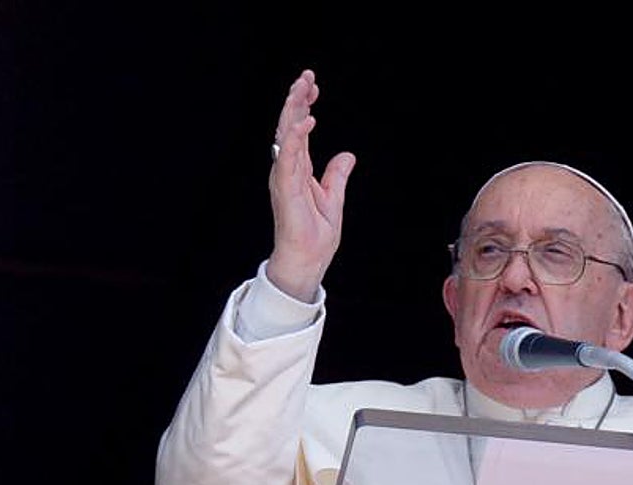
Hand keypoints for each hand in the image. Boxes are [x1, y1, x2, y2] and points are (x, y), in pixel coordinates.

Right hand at [266, 69, 355, 301]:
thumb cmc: (316, 235)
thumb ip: (337, 175)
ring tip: (302, 87)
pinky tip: (307, 120)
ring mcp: (285, 177)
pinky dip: (297, 138)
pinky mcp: (286, 188)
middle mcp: (288, 169)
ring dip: (294, 109)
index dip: (304, 106)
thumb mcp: (334, 198)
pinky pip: (289, 157)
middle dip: (297, 99)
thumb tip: (347, 155)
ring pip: (286, 135)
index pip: (299, 130)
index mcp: (298, 169)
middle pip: (290, 126)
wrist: (308, 260)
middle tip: (306, 76)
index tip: (313, 86)